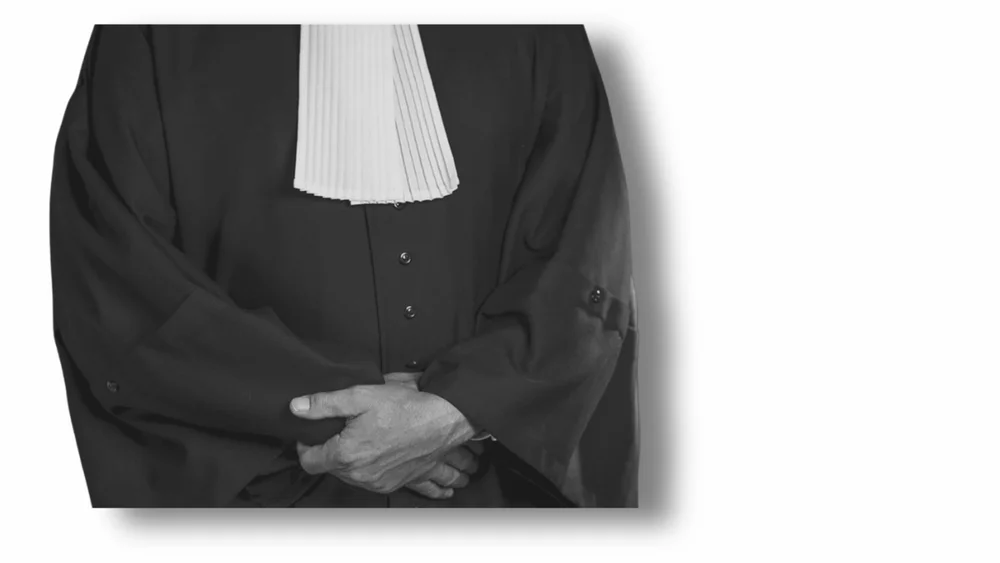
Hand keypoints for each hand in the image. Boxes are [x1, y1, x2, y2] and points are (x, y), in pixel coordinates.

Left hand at [290, 384, 476, 495]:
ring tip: (360, 439)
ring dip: (349, 461)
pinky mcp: (395, 484)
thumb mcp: (360, 395)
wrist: (444, 420)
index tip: (313, 433)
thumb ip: (324, 403)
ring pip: (350, 476)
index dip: (306, 445)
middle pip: (329, 469)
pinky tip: (375, 458)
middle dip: (330, 450)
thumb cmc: (406, 408)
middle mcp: (361, 475)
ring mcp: (379, 483)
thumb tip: (296, 408)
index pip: (308, 461)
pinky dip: (369, 472)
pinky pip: (373, 484)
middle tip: (340, 430)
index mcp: (346, 455)